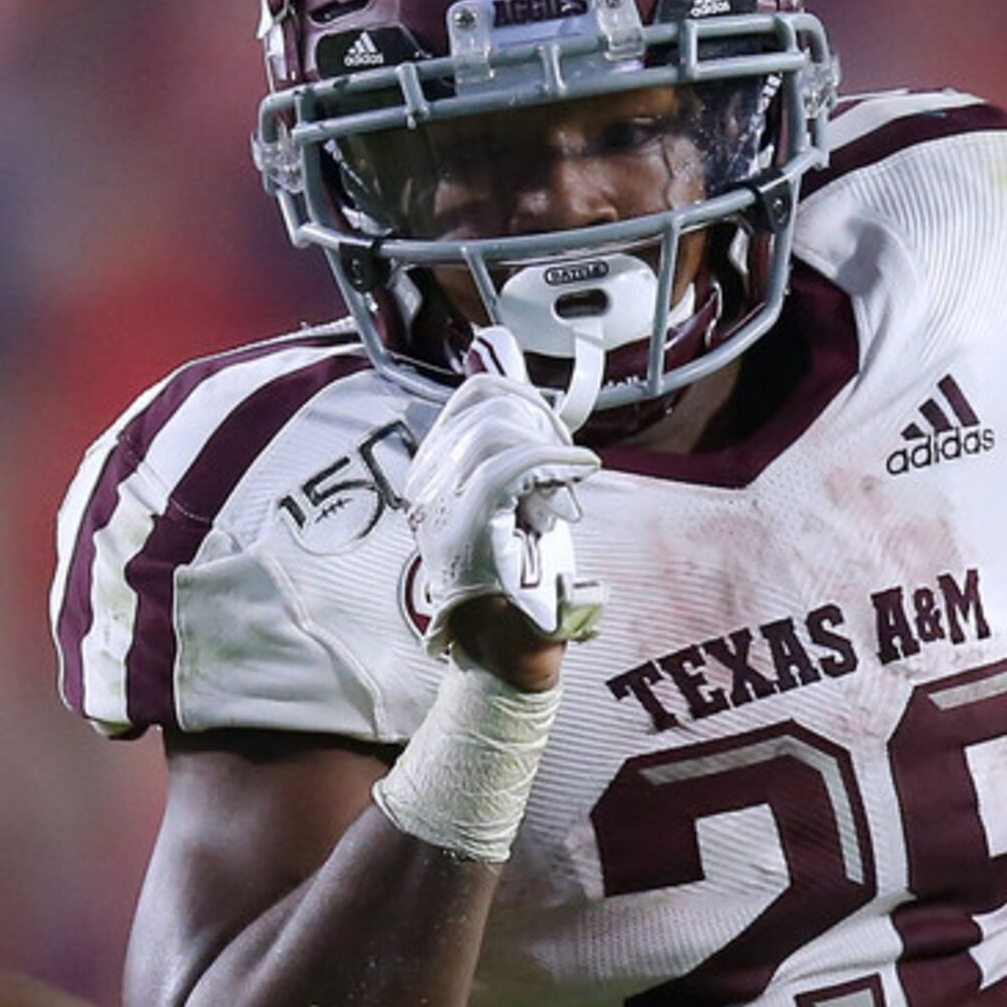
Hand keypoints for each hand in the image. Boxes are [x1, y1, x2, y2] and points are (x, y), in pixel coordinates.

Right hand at [405, 327, 605, 657]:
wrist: (509, 652)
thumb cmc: (518, 582)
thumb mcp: (517, 498)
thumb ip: (512, 435)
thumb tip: (499, 354)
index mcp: (435, 475)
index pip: (473, 397)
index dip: (525, 396)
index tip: (554, 430)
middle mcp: (427, 486)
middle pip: (486, 405)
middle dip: (540, 418)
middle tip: (564, 458)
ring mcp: (441, 506)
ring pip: (495, 431)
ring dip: (546, 444)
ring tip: (564, 480)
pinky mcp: (465, 525)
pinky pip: (511, 465)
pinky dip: (556, 461)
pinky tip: (579, 472)